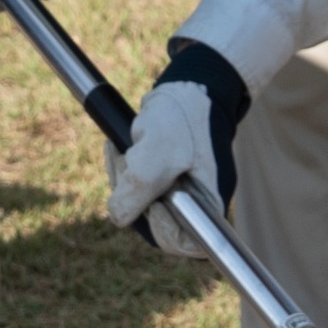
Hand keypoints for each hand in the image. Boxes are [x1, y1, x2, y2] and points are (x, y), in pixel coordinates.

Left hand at [104, 42, 251, 251]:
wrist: (188, 85)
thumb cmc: (183, 117)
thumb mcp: (157, 152)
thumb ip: (138, 189)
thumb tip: (118, 216)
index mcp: (210, 204)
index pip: (184, 243)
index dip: (160, 228)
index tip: (150, 202)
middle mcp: (198, 202)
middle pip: (156, 224)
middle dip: (132, 196)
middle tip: (126, 162)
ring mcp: (183, 190)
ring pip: (142, 204)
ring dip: (125, 179)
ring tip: (124, 149)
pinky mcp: (167, 176)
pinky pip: (138, 186)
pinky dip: (125, 169)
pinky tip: (121, 147)